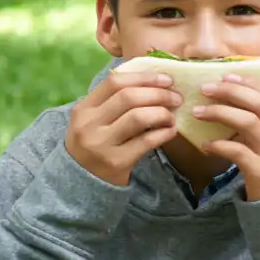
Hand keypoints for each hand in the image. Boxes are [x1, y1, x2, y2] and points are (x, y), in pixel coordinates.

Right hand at [65, 70, 181, 185]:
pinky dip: (164, 133)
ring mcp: (102, 144)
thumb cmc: (95, 143)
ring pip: (138, 117)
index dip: (144, 78)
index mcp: (84, 108)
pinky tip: (171, 131)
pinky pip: (146, 141)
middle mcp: (89, 124)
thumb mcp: (94, 120)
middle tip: (176, 97)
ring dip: (162, 113)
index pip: (114, 82)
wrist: (82, 182)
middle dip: (158, 94)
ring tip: (172, 116)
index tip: (166, 79)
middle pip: (128, 97)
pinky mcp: (116, 162)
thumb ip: (114, 101)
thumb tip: (154, 82)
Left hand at [193, 75, 259, 199]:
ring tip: (198, 112)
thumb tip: (228, 107)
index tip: (227, 76)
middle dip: (232, 91)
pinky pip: (238, 152)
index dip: (251, 83)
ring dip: (221, 113)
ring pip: (249, 122)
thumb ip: (258, 129)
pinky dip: (219, 145)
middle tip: (206, 88)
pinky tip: (204, 145)